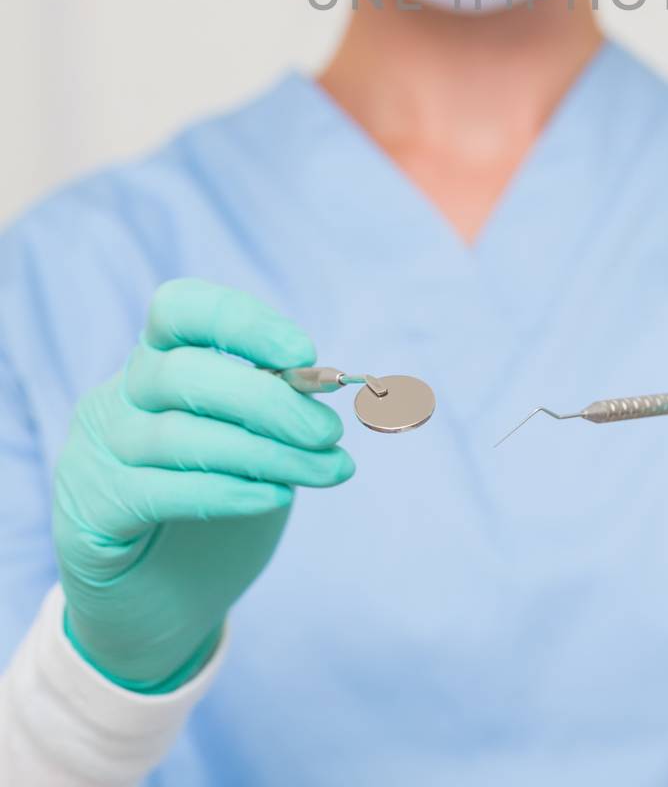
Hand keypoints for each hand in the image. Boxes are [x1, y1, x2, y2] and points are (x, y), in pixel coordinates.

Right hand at [52, 278, 354, 690]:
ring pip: (178, 435)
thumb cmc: (215, 506)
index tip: (304, 353)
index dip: (242, 323)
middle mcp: (117, 398)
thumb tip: (321, 385)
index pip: (179, 309)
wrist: (160, 607)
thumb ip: (274, 409)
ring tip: (327, 471)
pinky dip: (230, 492)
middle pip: (183, 373)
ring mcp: (96, 454)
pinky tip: (276, 497)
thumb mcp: (252, 443)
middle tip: (328, 431)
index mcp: (156, 361)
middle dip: (268, 400)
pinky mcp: (90, 515)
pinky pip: (162, 492)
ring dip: (266, 452)